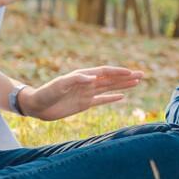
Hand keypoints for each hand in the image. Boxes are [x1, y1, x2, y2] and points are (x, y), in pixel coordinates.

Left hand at [22, 66, 142, 120]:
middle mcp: (87, 83)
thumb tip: (93, 77)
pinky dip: (112, 98)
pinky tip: (122, 96)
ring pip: (109, 88)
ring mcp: (87, 93)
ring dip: (123, 85)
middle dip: (126, 77)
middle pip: (111, 79)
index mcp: (83, 76)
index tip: (131, 73)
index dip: (118, 72)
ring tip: (137, 82)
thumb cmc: (46, 93)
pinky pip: (102, 100)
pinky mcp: (84, 104)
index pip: (105, 72)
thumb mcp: (60, 85)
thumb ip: (76, 80)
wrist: (37, 106)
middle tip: (142, 75)